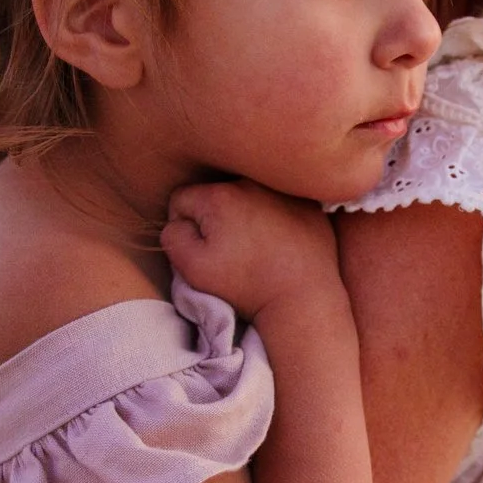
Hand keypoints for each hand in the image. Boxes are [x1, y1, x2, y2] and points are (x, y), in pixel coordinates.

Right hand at [161, 180, 342, 320]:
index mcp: (218, 196)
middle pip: (216, 195)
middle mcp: (251, 184)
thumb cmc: (246, 286)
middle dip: (215, 219)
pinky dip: (277, 219)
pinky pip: (281, 204)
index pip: (182, 199)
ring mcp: (284, 191)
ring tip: (257, 249)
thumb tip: (178, 221)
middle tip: (231, 252)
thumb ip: (172, 237)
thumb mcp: (192, 269)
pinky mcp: (310, 205)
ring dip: (246, 216)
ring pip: (249, 197)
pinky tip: (282, 244)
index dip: (184, 227)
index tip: (203, 250)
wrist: (303, 299)